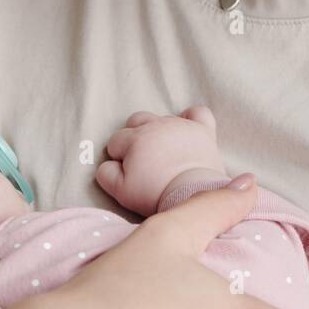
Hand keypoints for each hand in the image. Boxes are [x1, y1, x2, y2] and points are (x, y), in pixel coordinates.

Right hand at [96, 107, 226, 214]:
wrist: (192, 194)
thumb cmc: (154, 194)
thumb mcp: (121, 191)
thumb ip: (106, 174)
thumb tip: (108, 164)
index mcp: (134, 139)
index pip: (116, 141)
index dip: (118, 158)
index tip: (128, 173)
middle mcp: (156, 125)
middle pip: (136, 121)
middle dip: (134, 137)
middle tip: (143, 161)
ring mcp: (180, 125)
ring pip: (162, 118)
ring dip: (159, 131)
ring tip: (163, 153)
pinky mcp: (202, 130)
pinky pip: (197, 113)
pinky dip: (191, 119)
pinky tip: (187, 130)